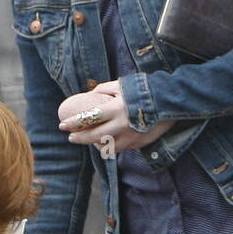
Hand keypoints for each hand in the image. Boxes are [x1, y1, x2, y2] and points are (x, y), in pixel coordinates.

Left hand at [58, 84, 176, 151]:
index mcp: (116, 109)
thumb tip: (89, 94)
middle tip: (71, 138)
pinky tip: (106, 143)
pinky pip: (120, 148)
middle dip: (80, 138)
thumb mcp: (123, 85)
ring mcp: (131, 137)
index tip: (62, 125)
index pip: (89, 118)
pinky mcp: (138, 144)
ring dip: (95, 145)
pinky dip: (111, 147)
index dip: (73, 123)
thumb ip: (104, 89)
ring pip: (107, 147)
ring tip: (89, 140)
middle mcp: (121, 125)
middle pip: (94, 137)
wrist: (171, 102)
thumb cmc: (145, 89)